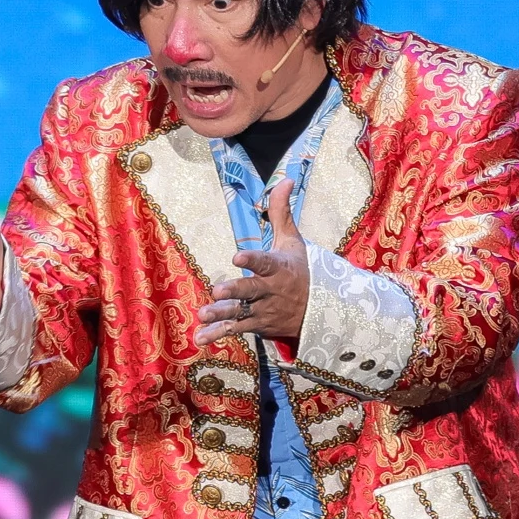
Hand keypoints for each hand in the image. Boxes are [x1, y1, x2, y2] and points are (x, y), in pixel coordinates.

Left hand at [195, 178, 308, 344]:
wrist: (320, 309)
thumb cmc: (300, 269)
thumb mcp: (292, 240)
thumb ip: (281, 211)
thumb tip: (285, 179)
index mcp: (279, 268)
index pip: (265, 262)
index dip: (252, 260)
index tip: (237, 256)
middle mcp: (270, 291)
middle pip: (251, 291)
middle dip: (235, 291)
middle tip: (217, 291)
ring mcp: (263, 310)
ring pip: (241, 313)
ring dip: (221, 315)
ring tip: (203, 314)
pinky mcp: (257, 325)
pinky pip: (236, 330)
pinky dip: (218, 334)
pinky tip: (199, 339)